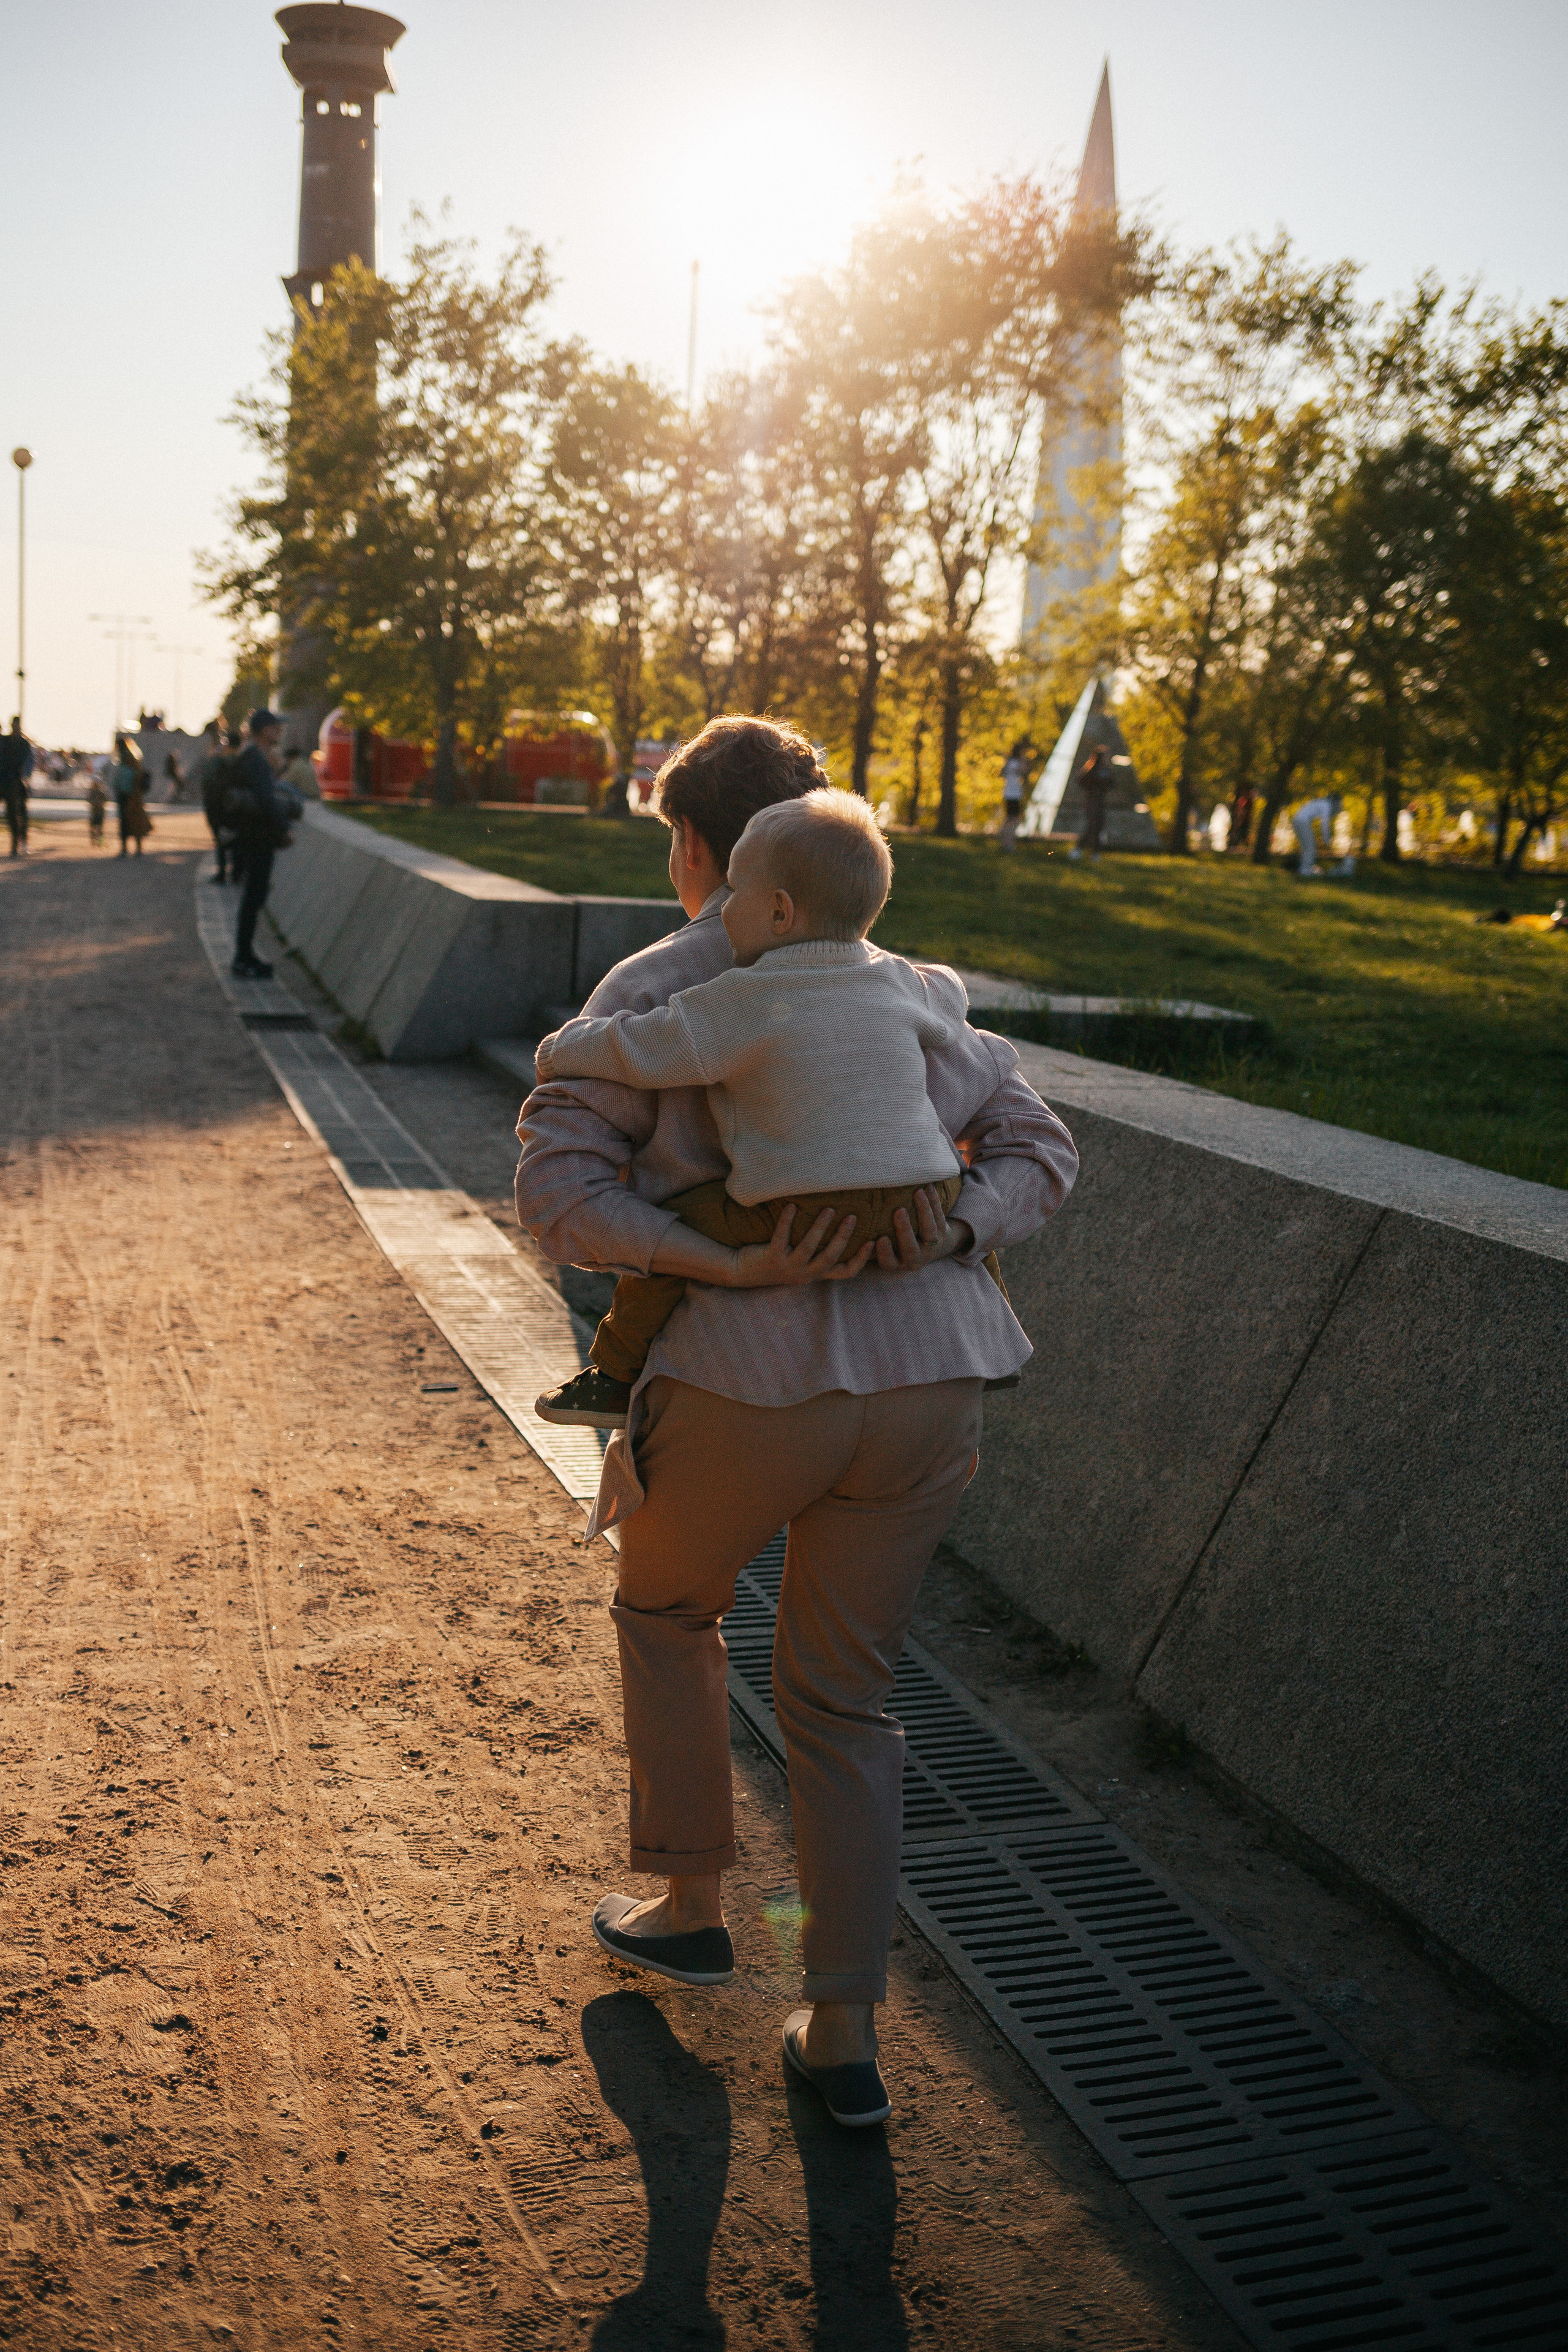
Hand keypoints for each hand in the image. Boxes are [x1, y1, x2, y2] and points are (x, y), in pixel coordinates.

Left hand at [724, 1202, 875, 1289]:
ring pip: (808, 1247)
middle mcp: (805, 1273)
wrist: (743, 1272)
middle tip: (852, 1217)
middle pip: (830, 1257)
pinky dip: (787, 1221)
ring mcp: (788, 1267)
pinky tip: (792, 1206)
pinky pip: (781, 1237)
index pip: (845, 1273)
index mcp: (816, 1274)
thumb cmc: (777, 1261)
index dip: (861, 1260)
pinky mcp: (771, 1258)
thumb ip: (818, 1251)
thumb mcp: (801, 1262)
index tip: (872, 1242)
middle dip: (842, 1237)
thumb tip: (841, 1227)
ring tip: (829, 1209)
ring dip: (820, 1227)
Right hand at [873, 1185, 973, 1274]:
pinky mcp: (943, 1233)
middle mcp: (915, 1258)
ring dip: (924, 1211)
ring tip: (917, 1192)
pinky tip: (928, 1186)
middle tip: (899, 1211)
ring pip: (930, 1231)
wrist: (931, 1246)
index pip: (890, 1263)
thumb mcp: (884, 1248)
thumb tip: (838, 1219)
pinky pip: (940, 1217)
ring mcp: (931, 1246)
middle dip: (906, 1230)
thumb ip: (867, 1240)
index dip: (886, 1253)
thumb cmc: (896, 1243)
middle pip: (911, 1248)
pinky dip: (934, 1201)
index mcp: (898, 1263)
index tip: (880, 1239)